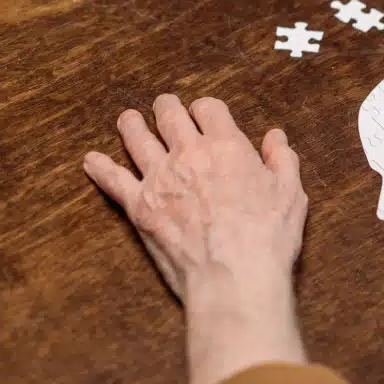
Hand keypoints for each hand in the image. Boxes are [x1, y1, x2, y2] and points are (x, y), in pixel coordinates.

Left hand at [83, 94, 308, 383]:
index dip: (206, 108)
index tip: (205, 114)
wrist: (234, 276)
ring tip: (129, 120)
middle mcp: (189, 154)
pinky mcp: (140, 206)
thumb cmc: (267, 238)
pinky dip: (100, 167)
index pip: (209, 109)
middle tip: (164, 106)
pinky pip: (113, 179)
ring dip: (132, 125)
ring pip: (137, 138)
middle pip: (169, 115)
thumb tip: (275, 138)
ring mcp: (159, 178)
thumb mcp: (291, 194)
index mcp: (227, 147)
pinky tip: (92, 161)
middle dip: (166, 107)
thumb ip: (283, 160)